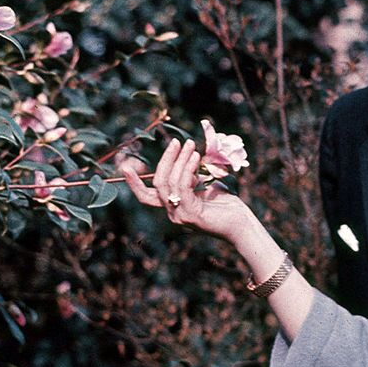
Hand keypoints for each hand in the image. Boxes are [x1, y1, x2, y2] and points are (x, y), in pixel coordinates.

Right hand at [119, 138, 252, 242]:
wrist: (241, 224)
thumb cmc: (226, 205)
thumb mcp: (204, 186)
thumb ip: (191, 176)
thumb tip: (187, 158)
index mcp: (172, 207)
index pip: (147, 196)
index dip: (135, 183)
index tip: (125, 167)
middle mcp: (172, 213)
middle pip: (158, 183)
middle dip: (166, 160)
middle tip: (177, 142)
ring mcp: (180, 215)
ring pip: (170, 182)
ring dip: (179, 160)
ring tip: (191, 145)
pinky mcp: (191, 214)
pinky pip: (183, 186)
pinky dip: (188, 168)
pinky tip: (196, 157)